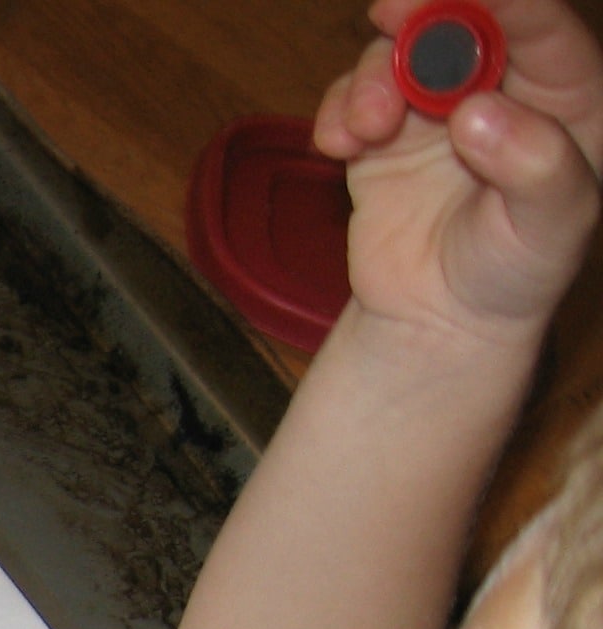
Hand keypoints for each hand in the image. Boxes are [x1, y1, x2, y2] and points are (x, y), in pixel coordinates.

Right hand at [314, 0, 602, 340]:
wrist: (440, 323)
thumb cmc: (515, 271)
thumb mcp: (550, 227)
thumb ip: (534, 166)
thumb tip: (476, 114)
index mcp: (564, 95)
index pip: (540, 25)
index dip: (504, 2)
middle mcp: (500, 86)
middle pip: (462, 22)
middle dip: (424, 18)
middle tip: (392, 15)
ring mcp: (435, 107)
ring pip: (401, 54)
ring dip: (372, 79)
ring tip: (364, 129)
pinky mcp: (381, 135)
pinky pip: (352, 98)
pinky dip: (338, 112)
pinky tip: (341, 145)